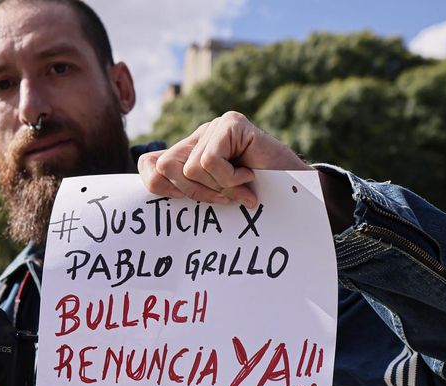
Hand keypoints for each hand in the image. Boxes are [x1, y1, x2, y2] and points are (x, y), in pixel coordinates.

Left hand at [138, 111, 310, 208]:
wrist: (295, 191)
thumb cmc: (256, 196)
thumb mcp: (213, 197)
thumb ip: (186, 189)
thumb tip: (152, 182)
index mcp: (190, 153)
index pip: (150, 164)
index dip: (157, 186)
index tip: (182, 201)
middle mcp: (199, 137)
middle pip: (165, 168)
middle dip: (193, 193)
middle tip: (223, 197)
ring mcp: (215, 127)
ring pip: (190, 168)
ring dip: (219, 186)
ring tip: (242, 184)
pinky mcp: (231, 123)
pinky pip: (210, 161)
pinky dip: (230, 177)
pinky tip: (249, 174)